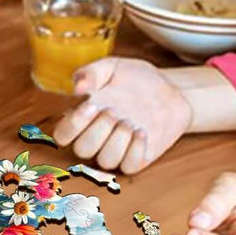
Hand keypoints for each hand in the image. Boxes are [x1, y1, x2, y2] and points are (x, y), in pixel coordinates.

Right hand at [52, 57, 191, 173]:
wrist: (172, 91)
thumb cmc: (137, 79)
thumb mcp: (112, 67)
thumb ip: (91, 73)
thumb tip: (77, 88)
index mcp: (84, 116)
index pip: (63, 134)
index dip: (72, 125)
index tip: (91, 104)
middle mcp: (97, 137)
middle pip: (82, 150)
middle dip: (97, 131)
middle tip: (114, 110)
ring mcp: (118, 150)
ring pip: (105, 161)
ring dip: (117, 140)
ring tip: (130, 121)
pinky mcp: (137, 159)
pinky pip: (129, 166)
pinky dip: (135, 150)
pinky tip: (142, 131)